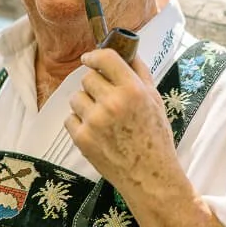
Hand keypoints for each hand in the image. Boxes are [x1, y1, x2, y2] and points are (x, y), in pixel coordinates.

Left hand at [64, 49, 178, 195]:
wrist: (149, 175)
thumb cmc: (155, 137)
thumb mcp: (155, 100)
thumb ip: (139, 73)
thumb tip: (126, 52)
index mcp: (132, 90)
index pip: (105, 58)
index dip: (94, 56)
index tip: (89, 59)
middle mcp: (111, 103)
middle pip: (87, 78)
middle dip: (95, 85)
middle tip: (106, 99)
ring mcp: (94, 121)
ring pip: (76, 97)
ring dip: (86, 104)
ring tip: (102, 118)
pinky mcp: (81, 138)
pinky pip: (70, 118)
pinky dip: (79, 123)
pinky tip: (96, 132)